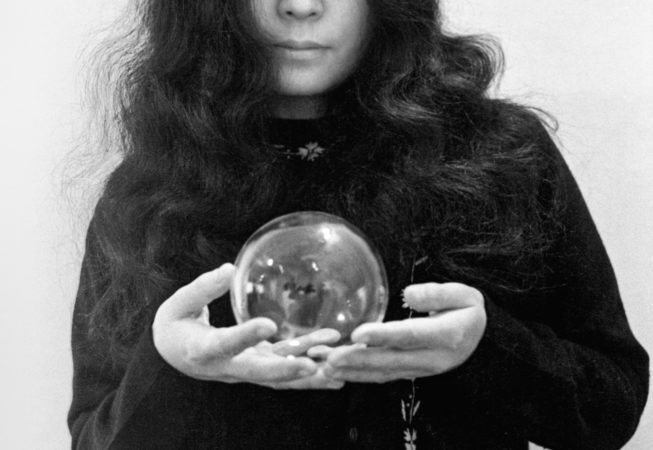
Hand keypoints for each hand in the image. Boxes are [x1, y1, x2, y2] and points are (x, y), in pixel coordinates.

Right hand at [152, 263, 343, 389]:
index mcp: (202, 350)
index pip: (226, 344)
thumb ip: (202, 289)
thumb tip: (228, 269)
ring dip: (306, 374)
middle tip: (312, 366)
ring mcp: (244, 369)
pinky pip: (284, 366)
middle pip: (258, 372)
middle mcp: (226, 367)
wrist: (176, 354)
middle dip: (286, 371)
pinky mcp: (257, 365)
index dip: (246, 337)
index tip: (267, 325)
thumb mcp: (178, 304)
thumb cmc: (175, 324)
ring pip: (277, 377)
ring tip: (336, 369)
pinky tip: (331, 352)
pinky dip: (308, 362)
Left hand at [310, 282, 485, 383]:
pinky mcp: (409, 373)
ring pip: (383, 372)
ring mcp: (420, 369)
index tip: (360, 333)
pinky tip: (337, 371)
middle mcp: (432, 358)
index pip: (410, 336)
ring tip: (325, 366)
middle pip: (390, 360)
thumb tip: (409, 295)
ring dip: (352, 371)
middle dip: (358, 360)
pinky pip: (382, 376)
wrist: (479, 338)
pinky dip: (358, 375)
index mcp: (447, 336)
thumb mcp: (465, 295)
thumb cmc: (467, 310)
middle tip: (330, 357)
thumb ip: (438, 294)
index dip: (384, 335)